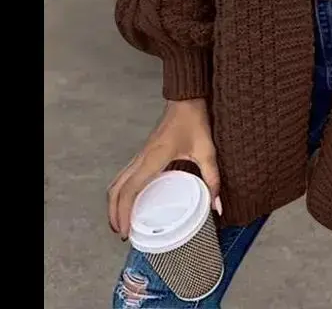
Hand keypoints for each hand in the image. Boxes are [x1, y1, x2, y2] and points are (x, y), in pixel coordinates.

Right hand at [107, 98, 220, 238]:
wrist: (186, 99)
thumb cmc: (194, 121)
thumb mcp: (207, 151)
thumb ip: (213, 179)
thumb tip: (217, 207)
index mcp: (153, 159)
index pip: (130, 190)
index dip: (123, 213)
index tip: (125, 232)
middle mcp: (141, 158)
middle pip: (116, 189)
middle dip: (114, 214)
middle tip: (122, 234)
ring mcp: (140, 154)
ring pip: (117, 181)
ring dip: (114, 202)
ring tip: (122, 222)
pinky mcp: (144, 152)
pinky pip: (125, 174)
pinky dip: (121, 190)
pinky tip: (130, 200)